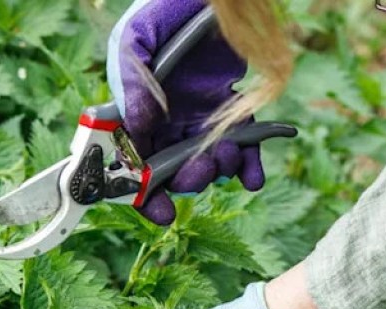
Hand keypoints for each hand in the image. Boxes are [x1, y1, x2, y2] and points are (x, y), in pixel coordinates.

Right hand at [107, 0, 262, 225]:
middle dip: (186, 181)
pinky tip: (253, 178)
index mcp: (139, 114)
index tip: (159, 210)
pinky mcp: (234, 109)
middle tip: (198, 172)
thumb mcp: (135, 39)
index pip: (134, 165)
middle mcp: (168, 124)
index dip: (143, 194)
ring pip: (207, 162)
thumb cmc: (163, 9)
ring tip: (227, 154)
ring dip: (217, 170)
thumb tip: (139, 129)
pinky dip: (249, 166)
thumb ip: (132, 84)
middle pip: (172, 172)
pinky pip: (242, 145)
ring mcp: (201, 119)